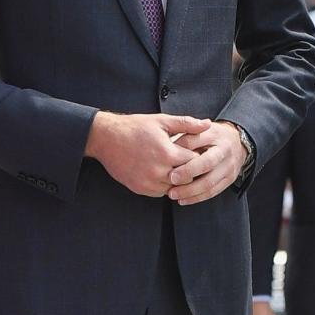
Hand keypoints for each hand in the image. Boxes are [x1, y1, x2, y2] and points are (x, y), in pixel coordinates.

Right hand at [85, 113, 209, 196]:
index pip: (195, 162)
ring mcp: (148, 182)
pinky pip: (160, 192)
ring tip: (174, 167)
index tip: (196, 151)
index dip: (198, 156)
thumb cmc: (134, 127)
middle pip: (187, 178)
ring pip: (175, 188)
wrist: (106, 138)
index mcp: (167, 153)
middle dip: (190, 170)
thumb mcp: (162, 121)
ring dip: (177, 179)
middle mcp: (159, 171)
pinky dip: (164, 185)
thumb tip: (208, 124)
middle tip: (187, 161)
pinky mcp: (140, 188)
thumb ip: (187, 124)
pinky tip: (162, 172)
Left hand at [167, 120, 245, 205]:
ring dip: (189, 191)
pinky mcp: (229, 179)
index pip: (196, 141)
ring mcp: (228, 167)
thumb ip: (185, 138)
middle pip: (206, 163)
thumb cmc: (212, 137)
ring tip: (172, 193)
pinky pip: (212, 192)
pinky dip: (196, 198)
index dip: (181, 151)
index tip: (167, 159)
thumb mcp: (199, 130)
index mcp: (214, 135)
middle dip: (187, 173)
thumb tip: (169, 149)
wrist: (237, 142)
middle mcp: (224, 151)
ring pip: (209, 182)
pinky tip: (183, 200)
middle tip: (171, 179)